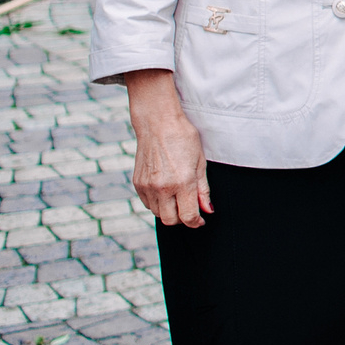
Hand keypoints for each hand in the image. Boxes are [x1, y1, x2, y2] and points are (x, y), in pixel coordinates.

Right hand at [122, 71, 210, 227]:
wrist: (158, 123)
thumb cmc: (183, 138)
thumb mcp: (200, 162)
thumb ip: (203, 189)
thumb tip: (207, 210)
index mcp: (182, 182)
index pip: (188, 216)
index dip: (196, 222)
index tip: (200, 220)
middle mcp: (162, 187)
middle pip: (171, 220)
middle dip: (182, 219)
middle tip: (189, 209)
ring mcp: (147, 186)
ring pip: (158, 214)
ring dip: (169, 211)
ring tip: (178, 196)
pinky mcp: (137, 183)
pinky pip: (148, 204)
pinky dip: (157, 203)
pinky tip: (165, 191)